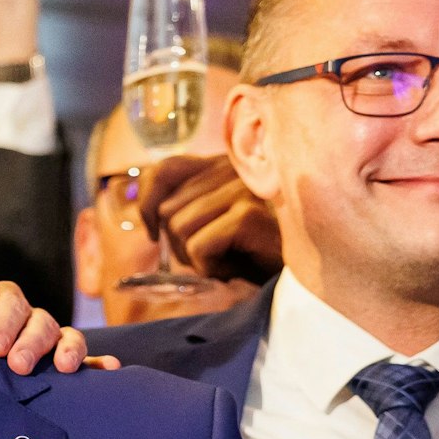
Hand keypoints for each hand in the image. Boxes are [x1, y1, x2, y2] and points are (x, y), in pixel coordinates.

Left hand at [0, 258, 111, 371]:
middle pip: (38, 322)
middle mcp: (29, 318)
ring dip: (68, 349)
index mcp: (2, 302)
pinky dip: (97, 363)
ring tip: (64, 367)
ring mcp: (48, 339)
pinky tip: (109, 367)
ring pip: (64, 336)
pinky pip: (85, 359)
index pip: (9, 302)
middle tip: (18, 364)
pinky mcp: (63, 361)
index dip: (3, 322)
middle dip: (31, 343)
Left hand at [134, 154, 281, 283]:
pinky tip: (236, 267)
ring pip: (178, 228)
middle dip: (178, 244)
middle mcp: (232, 168)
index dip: (147, 204)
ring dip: (195, 258)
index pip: (163, 170)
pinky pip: (198, 246)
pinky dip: (210, 267)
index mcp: (221, 164)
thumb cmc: (252, 251)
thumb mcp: (211, 221)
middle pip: (166, 209)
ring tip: (226, 259)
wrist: (299, 274)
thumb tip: (139, 207)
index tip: (155, 232)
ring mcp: (242, 188)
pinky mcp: (249, 214)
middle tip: (210, 255)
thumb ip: (181, 205)